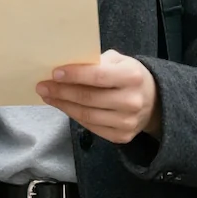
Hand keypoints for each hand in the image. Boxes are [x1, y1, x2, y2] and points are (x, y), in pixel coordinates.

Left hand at [36, 50, 160, 144]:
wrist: (154, 102)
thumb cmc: (128, 75)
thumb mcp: (119, 61)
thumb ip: (96, 62)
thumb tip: (66, 66)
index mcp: (132, 76)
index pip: (98, 76)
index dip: (74, 75)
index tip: (54, 73)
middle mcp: (132, 101)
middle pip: (89, 98)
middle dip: (62, 91)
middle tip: (42, 85)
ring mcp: (128, 122)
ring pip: (87, 115)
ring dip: (63, 105)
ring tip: (48, 96)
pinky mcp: (122, 136)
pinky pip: (91, 127)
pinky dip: (73, 115)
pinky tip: (63, 106)